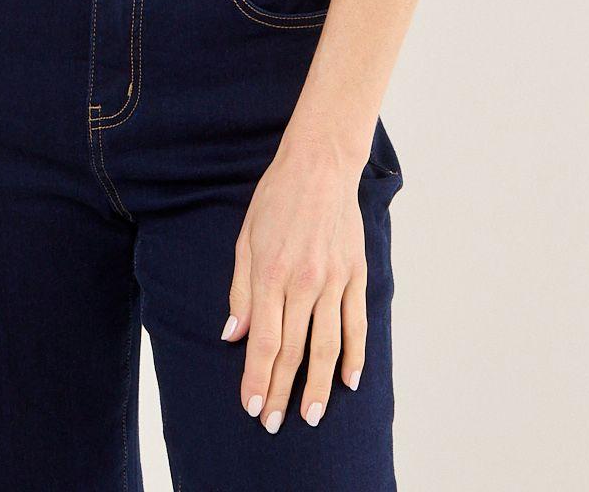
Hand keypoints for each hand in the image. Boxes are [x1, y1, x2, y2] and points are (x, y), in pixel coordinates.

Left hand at [220, 130, 368, 432]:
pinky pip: (357, 324)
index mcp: (271, 274)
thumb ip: (240, 290)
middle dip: (281, 391)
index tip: (252, 408)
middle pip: (292, 351)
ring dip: (319, 387)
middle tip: (274, 423)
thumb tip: (232, 335)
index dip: (257, 378)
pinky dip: (355, 356)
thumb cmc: (276, 198)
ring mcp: (333, 280)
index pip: (263, 341)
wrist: (320, 164)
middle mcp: (303, 283)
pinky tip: (350, 381)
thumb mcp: (245, 238)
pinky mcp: (355, 274)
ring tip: (311, 416)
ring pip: (327, 346)